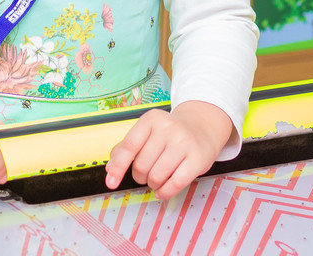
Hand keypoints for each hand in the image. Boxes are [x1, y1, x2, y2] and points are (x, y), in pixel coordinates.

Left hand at [104, 101, 232, 199]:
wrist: (202, 128)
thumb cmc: (170, 133)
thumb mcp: (148, 132)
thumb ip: (126, 147)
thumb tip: (110, 168)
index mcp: (151, 119)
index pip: (129, 146)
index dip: (118, 166)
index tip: (110, 181)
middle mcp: (168, 128)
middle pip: (142, 165)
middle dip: (140, 176)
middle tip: (146, 173)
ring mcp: (184, 143)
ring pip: (156, 177)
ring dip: (152, 184)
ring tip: (157, 178)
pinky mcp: (197, 159)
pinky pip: (174, 185)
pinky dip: (164, 192)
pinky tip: (162, 190)